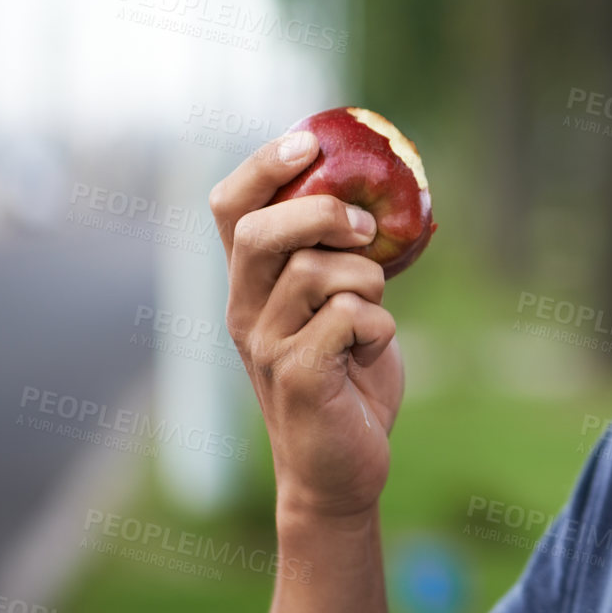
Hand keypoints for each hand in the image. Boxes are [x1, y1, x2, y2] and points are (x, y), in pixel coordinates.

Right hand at [209, 130, 404, 524]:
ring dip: (368, 283)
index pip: (230, 208)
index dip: (262, 166)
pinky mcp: (297, 376)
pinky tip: (372, 351)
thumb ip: (341, 257)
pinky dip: (380, 327)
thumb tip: (381, 196)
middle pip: (261, 232)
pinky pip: (351, 318)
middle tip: (366, 230)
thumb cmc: (346, 379)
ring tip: (372, 314)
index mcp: (250, 284)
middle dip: (322, 215)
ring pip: (317, 272)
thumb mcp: (339, 305)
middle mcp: (244, 310)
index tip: (308, 142)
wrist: (340, 470)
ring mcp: (264, 345)